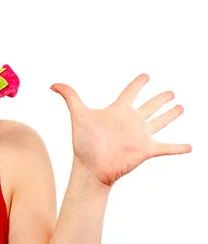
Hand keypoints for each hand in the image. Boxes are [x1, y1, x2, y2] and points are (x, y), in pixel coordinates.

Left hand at [50, 73, 191, 187]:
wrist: (91, 167)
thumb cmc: (84, 143)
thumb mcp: (78, 115)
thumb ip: (69, 97)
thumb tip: (52, 84)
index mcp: (118, 111)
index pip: (130, 92)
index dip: (138, 83)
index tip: (146, 75)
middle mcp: (131, 121)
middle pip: (150, 105)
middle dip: (161, 99)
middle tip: (171, 92)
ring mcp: (140, 135)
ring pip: (160, 121)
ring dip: (171, 115)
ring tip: (181, 107)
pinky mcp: (146, 150)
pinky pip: (166, 148)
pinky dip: (178, 148)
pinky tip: (190, 147)